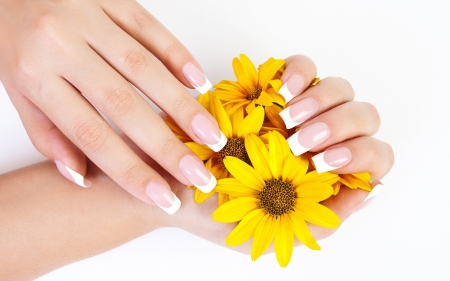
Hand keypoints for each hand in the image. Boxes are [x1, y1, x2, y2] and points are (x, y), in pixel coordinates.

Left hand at [0, 0, 223, 212]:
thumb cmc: (12, 39)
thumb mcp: (16, 89)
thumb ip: (47, 134)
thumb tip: (81, 177)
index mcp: (33, 75)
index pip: (89, 134)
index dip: (129, 171)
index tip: (162, 198)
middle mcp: (61, 45)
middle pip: (123, 105)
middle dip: (166, 146)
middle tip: (199, 174)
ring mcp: (87, 15)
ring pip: (143, 67)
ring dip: (181, 104)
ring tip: (211, 135)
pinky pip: (149, 27)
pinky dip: (177, 55)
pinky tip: (199, 82)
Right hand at [171, 54, 393, 252]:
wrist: (173, 183)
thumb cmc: (223, 212)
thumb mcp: (276, 232)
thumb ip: (325, 220)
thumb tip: (369, 190)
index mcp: (327, 174)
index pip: (373, 156)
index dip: (360, 155)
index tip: (324, 163)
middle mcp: (318, 139)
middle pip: (363, 117)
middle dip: (338, 128)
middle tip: (302, 143)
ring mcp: (298, 110)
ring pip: (339, 89)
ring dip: (319, 103)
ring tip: (286, 119)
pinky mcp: (272, 88)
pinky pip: (302, 67)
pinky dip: (297, 74)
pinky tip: (281, 92)